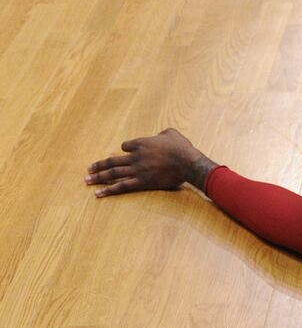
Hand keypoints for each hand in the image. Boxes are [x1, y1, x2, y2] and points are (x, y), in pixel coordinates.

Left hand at [85, 128, 213, 196]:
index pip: (125, 146)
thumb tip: (162, 135)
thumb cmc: (181, 147)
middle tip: (88, 169)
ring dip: (99, 177)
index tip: (125, 152)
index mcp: (140, 143)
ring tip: (88, 181)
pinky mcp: (142, 182)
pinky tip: (99, 193)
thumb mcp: (172, 133)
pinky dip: (109, 190)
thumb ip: (163, 134)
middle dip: (99, 166)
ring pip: (113, 173)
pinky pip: (122, 186)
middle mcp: (135, 156)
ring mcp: (137, 170)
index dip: (125, 149)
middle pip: (112, 161)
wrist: (187, 162)